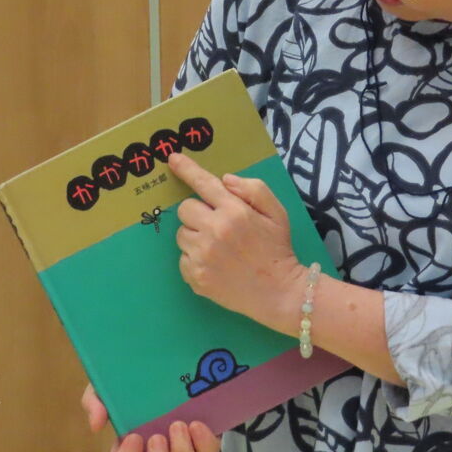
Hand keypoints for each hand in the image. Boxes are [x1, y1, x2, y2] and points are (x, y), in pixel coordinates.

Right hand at [82, 383, 220, 451]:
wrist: (170, 360)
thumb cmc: (133, 381)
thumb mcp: (107, 386)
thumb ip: (95, 402)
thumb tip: (96, 425)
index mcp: (130, 448)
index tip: (133, 437)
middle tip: (157, 437)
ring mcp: (182, 450)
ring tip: (178, 425)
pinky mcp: (204, 438)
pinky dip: (203, 444)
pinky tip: (197, 424)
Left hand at [168, 152, 306, 332]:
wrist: (279, 292)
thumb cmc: (277, 249)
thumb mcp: (277, 213)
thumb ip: (253, 189)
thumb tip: (225, 180)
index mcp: (234, 212)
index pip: (204, 184)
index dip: (187, 170)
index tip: (173, 159)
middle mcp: (214, 231)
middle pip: (185, 209)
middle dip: (199, 213)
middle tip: (218, 225)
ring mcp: (202, 256)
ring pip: (182, 234)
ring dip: (196, 236)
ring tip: (219, 249)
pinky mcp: (195, 276)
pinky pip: (182, 258)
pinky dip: (195, 259)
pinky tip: (216, 265)